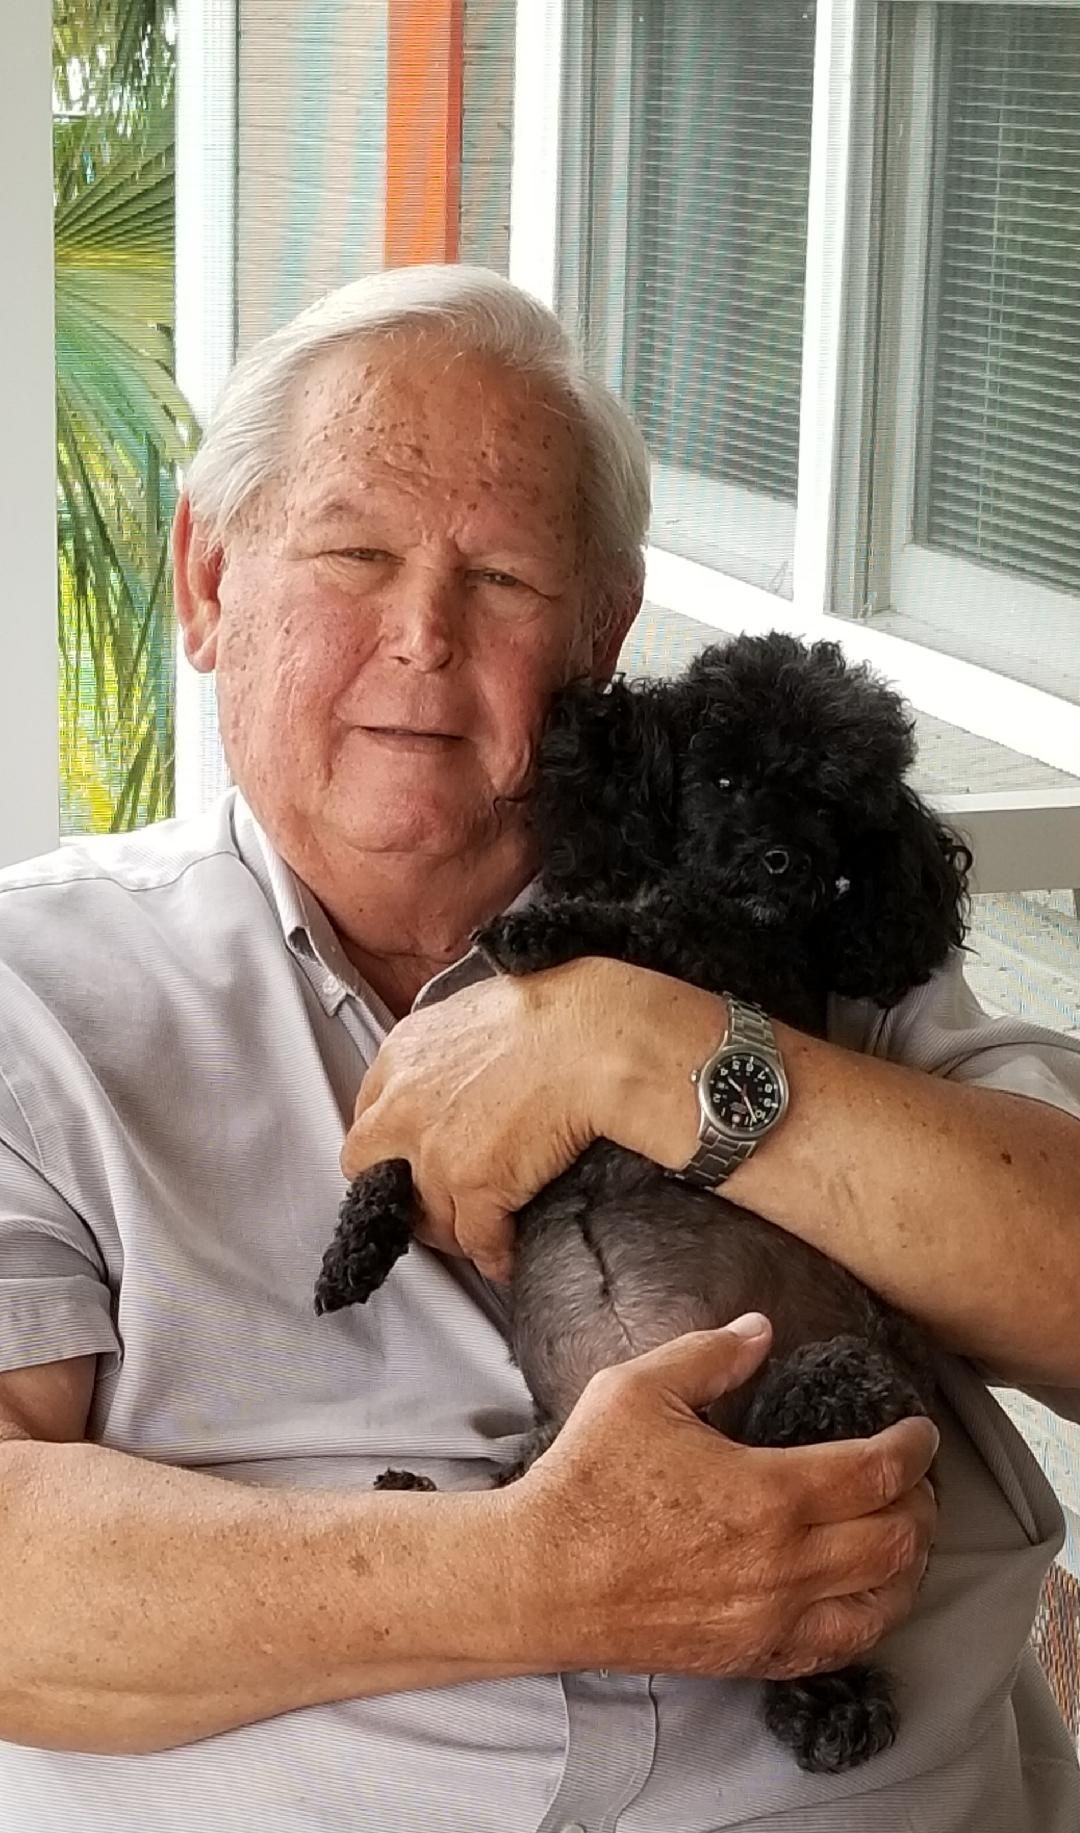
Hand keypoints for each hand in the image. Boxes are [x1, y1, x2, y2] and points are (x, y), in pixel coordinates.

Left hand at [340, 963, 611, 1282]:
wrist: (592, 1039)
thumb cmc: (556, 1013)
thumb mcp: (477, 1009)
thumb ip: (450, 1047)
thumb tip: (462, 1067)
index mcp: (403, 1054)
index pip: (370, 1113)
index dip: (393, 1140)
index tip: (412, 1151)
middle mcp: (404, 1105)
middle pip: (370, 1168)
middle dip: (400, 1188)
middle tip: (432, 1196)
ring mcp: (434, 1151)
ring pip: (428, 1215)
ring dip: (453, 1227)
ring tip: (478, 1231)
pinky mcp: (473, 1185)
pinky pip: (478, 1240)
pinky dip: (495, 1254)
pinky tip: (507, 1255)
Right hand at [500, 1315, 938, 1680]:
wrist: (540, 1578)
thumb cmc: (587, 1481)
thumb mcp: (640, 1389)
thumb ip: (710, 1354)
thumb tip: (759, 1329)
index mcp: (770, 1493)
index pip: (879, 1472)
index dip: (913, 1448)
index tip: (919, 1431)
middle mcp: (786, 1564)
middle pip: (896, 1539)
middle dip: (922, 1504)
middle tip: (917, 1480)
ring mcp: (771, 1619)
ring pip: (881, 1601)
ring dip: (909, 1566)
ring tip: (907, 1535)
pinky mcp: (750, 1657)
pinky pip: (837, 1648)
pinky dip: (869, 1619)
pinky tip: (865, 1598)